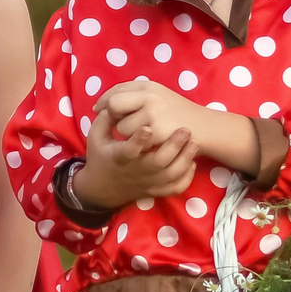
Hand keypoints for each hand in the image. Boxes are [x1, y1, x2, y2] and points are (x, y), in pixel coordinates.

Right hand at [73, 102, 198, 209]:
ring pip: (171, 176)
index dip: (138, 141)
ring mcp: (147, 182)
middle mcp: (135, 171)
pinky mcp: (155, 190)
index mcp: (119, 157)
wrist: (102, 189)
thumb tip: (114, 101)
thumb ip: (105, 119)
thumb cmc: (100, 157)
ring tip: (194, 143)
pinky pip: (175, 187)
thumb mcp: (96, 137)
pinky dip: (186, 177)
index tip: (148, 128)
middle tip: (185, 130)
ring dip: (185, 159)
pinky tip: (191, 162)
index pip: (129, 150)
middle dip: (174, 146)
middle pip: (158, 163)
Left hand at [96, 80, 202, 147]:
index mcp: (149, 86)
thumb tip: (102, 106)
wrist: (205, 128)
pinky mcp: (158, 132)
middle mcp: (150, 96)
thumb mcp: (158, 97)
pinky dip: (139, 143)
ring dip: (127, 133)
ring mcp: (154, 114)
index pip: (116, 90)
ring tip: (143, 133)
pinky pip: (135, 140)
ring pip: (122, 127)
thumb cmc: (177, 113)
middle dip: (113, 115)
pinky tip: (149, 142)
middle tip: (120, 123)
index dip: (105, 101)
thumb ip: (133, 96)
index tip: (99, 110)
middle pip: (114, 105)